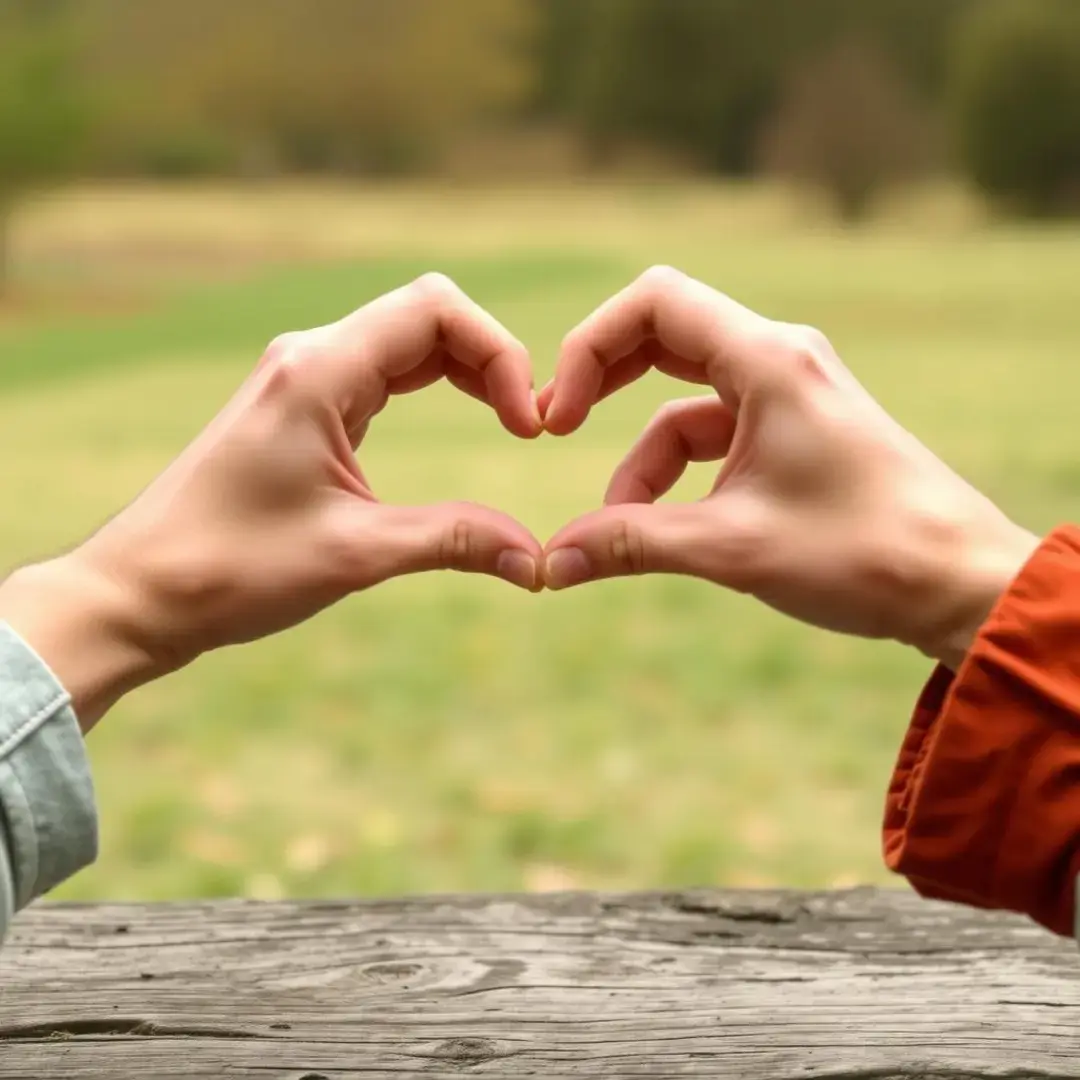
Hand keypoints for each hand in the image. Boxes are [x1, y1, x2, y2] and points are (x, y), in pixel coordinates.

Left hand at [0, 274, 542, 728]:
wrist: (141, 591)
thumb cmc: (230, 568)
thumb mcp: (356, 553)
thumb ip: (453, 540)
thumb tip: (536, 559)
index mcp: (319, 372)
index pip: (436, 310)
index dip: (500, 354)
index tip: (526, 426)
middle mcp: (309, 358)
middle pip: (428, 316)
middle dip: (491, 360)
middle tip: (525, 428)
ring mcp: (301, 379)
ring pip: (407, 341)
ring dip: (465, 372)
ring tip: (507, 423)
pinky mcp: (299, 407)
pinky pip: (382, 371)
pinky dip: (432, 386)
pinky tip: (456, 421)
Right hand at [541, 267, 1039, 669]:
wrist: (958, 584)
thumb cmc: (864, 553)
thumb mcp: (732, 548)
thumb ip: (632, 544)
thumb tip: (552, 562)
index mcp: (769, 361)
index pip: (655, 301)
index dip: (590, 345)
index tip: (560, 414)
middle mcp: (778, 361)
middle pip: (663, 336)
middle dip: (603, 383)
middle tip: (558, 429)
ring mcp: (788, 395)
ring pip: (683, 403)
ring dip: (640, 459)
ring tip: (618, 527)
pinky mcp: (794, 433)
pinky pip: (713, 436)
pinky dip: (678, 474)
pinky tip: (664, 528)